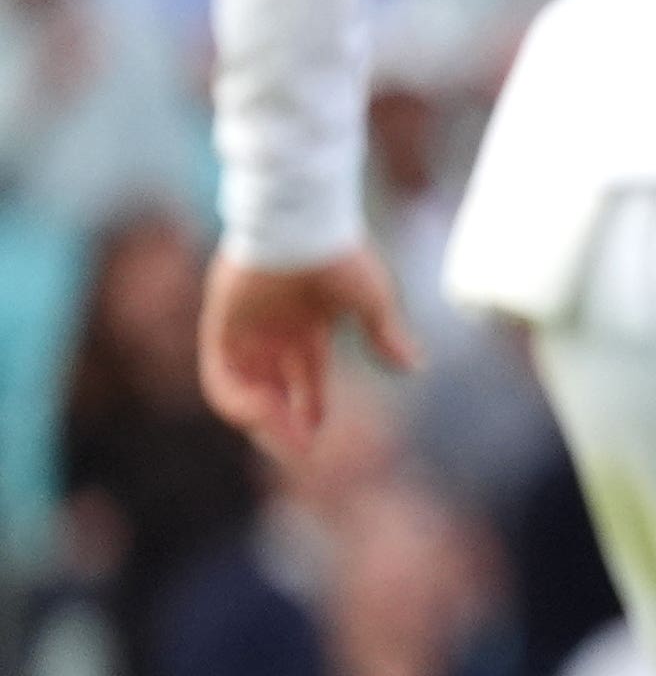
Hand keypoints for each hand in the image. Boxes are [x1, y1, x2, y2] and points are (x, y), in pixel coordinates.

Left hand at [197, 246, 422, 460]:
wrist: (302, 222)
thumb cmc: (339, 253)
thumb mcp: (372, 301)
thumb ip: (387, 336)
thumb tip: (415, 367)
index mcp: (307, 326)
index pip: (305, 378)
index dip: (310, 409)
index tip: (316, 439)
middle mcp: (273, 332)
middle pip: (273, 390)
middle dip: (286, 425)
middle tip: (301, 454)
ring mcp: (245, 330)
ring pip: (247, 391)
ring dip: (264, 421)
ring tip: (285, 442)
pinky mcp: (221, 326)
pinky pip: (220, 377)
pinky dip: (239, 402)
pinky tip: (264, 415)